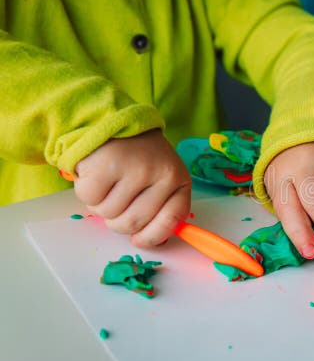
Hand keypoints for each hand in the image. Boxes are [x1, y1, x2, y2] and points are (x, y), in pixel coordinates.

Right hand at [73, 129, 191, 246]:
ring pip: (108, 214)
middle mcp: (161, 174)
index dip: (153, 236)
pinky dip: (86, 192)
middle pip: (132, 224)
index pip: (171, 220)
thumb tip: (149, 240)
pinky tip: (96, 174)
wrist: (113, 121)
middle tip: (116, 200)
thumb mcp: (160, 177)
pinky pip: (90, 199)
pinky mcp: (106, 166)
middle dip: (117, 220)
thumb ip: (160, 206)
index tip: (138, 239)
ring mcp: (135, 169)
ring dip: (100, 205)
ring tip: (108, 183)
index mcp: (179, 180)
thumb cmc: (138, 157)